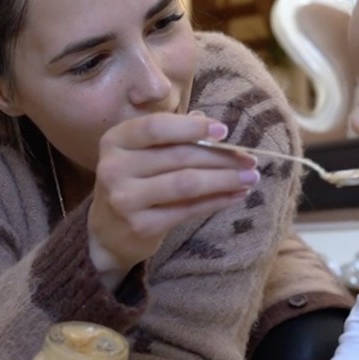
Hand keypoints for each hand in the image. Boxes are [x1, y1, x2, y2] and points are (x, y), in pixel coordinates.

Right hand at [88, 112, 258, 273]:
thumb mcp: (142, 153)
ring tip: (250, 178)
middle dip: (220, 157)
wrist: (108, 233)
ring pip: (186, 184)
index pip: (157, 127)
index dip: (192, 128)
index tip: (224, 131)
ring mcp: (125, 199)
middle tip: (250, 160)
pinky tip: (236, 196)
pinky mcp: (141, 226)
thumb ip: (173, 137)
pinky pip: (188, 210)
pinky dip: (217, 201)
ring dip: (225, 180)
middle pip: (179, 156)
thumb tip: (216, 130)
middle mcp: (114, 167)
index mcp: (115, 141)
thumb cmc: (134, 182)